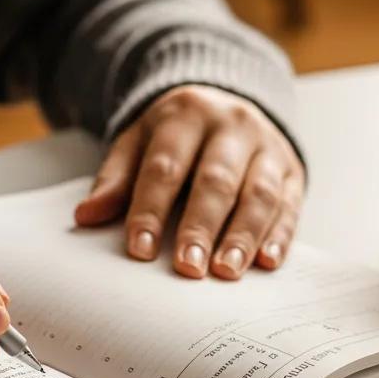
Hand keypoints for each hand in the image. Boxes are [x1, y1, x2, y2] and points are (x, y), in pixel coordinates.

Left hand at [74, 85, 304, 279]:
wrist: (228, 106)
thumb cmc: (175, 136)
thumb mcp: (138, 142)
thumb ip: (115, 179)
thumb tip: (86, 216)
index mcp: (185, 115)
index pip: (166, 166)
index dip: (151, 209)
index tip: (139, 250)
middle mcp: (231, 125)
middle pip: (216, 179)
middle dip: (201, 226)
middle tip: (188, 268)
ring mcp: (267, 146)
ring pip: (259, 192)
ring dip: (244, 235)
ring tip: (227, 272)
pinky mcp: (292, 169)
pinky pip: (290, 203)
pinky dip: (279, 234)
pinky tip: (266, 262)